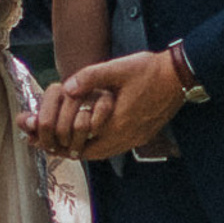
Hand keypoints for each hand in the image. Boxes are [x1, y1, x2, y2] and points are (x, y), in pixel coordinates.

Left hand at [21, 50, 185, 159]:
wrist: (179, 76)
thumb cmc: (149, 70)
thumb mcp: (117, 68)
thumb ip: (90, 77)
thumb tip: (66, 87)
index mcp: (117, 123)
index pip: (82, 144)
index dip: (60, 143)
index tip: (44, 141)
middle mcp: (126, 137)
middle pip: (90, 154)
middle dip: (69, 149)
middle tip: (51, 144)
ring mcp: (136, 138)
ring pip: (103, 153)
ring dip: (85, 148)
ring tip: (68, 141)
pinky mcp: (143, 136)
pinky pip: (115, 148)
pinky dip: (99, 146)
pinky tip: (93, 136)